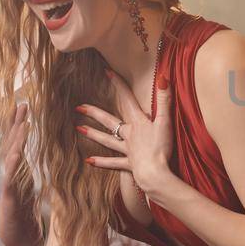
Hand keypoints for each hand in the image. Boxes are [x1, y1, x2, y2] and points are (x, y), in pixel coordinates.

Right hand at [0, 103, 41, 245]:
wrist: (19, 239)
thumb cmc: (29, 213)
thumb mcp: (40, 188)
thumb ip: (44, 172)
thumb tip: (58, 156)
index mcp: (21, 171)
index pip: (22, 143)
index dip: (23, 124)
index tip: (28, 105)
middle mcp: (13, 174)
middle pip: (14, 144)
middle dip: (17, 124)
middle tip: (23, 103)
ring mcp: (9, 184)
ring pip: (11, 157)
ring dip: (16, 139)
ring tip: (22, 122)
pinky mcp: (9, 198)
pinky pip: (11, 179)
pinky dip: (13, 165)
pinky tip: (15, 153)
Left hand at [78, 73, 177, 197]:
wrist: (155, 174)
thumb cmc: (161, 148)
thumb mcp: (165, 122)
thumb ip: (165, 100)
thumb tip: (163, 77)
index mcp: (138, 123)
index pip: (127, 99)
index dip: (118, 84)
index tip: (107, 72)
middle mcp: (129, 135)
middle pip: (109, 121)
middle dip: (94, 112)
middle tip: (79, 107)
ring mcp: (127, 150)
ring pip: (107, 140)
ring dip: (93, 134)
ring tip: (79, 129)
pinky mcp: (129, 164)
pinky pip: (113, 163)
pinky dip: (101, 162)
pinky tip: (89, 161)